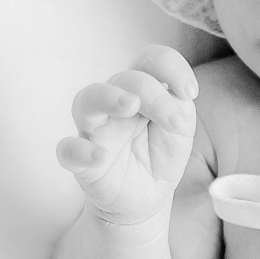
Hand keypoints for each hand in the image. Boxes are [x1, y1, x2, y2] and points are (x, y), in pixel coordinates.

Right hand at [56, 43, 197, 224]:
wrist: (146, 198)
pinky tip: (99, 156)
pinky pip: (68, 149)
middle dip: (155, 95)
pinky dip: (80, 150)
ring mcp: (94, 130)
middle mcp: (113, 103)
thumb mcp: (179, 129)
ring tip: (130, 105)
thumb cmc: (159, 155)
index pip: (148, 60)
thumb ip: (179, 106)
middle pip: (125, 79)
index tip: (191, 92)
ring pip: (86, 100)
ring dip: (109, 98)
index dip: (170, 66)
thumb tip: (177, 95)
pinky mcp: (81, 161)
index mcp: (139, 90)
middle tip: (175, 122)